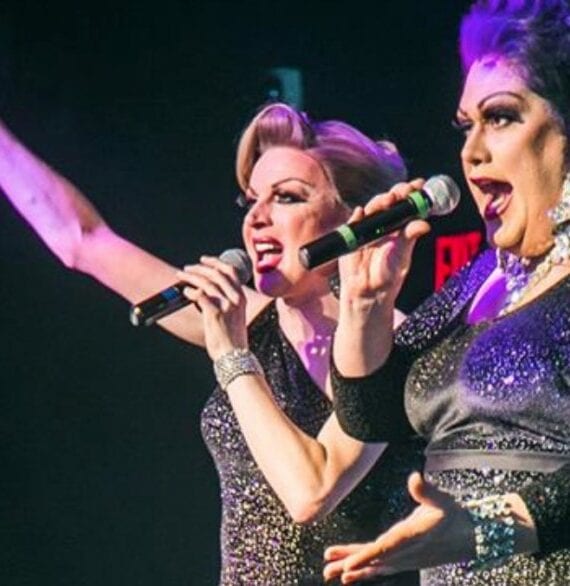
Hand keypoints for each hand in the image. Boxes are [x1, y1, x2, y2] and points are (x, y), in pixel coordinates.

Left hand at [176, 255, 246, 359]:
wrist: (234, 356)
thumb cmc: (231, 340)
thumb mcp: (234, 316)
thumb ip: (224, 303)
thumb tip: (202, 292)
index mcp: (241, 297)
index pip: (230, 271)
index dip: (216, 262)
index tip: (204, 260)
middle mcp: (235, 299)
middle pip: (217, 273)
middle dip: (200, 267)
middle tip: (187, 268)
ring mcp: (226, 305)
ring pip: (207, 282)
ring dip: (191, 276)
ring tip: (181, 275)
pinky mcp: (215, 314)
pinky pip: (200, 295)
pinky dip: (191, 291)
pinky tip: (185, 291)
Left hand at [323, 472, 473, 582]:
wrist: (471, 538)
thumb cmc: (453, 515)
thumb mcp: (443, 500)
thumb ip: (426, 491)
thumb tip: (414, 477)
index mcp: (411, 537)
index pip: (385, 548)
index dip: (366, 557)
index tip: (348, 565)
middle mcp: (405, 552)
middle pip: (373, 560)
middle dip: (350, 564)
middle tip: (327, 571)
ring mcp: (404, 559)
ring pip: (374, 565)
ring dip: (352, 569)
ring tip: (328, 573)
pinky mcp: (403, 560)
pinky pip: (380, 568)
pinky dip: (364, 570)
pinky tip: (348, 575)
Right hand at [337, 179, 430, 312]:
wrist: (368, 292)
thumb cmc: (388, 276)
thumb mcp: (402, 257)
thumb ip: (410, 238)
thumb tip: (424, 223)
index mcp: (400, 227)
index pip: (406, 204)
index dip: (412, 192)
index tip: (419, 184)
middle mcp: (384, 224)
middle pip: (389, 201)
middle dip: (397, 192)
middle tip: (403, 190)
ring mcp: (367, 229)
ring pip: (373, 209)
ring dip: (380, 201)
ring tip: (389, 199)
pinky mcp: (352, 236)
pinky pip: (354, 223)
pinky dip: (357, 217)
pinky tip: (361, 212)